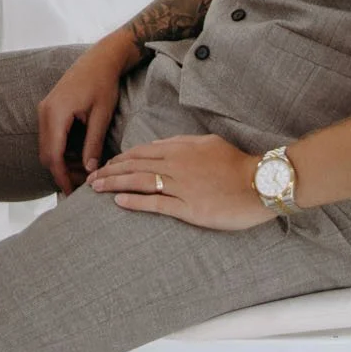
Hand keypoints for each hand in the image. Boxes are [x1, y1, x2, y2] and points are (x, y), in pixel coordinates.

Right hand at [37, 35, 133, 194]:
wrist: (101, 58)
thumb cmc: (103, 83)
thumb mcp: (101, 116)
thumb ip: (93, 144)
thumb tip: (90, 170)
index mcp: (56, 113)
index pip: (53, 155)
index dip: (62, 177)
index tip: (72, 193)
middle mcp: (45, 111)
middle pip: (46, 153)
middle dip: (62, 171)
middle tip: (82, 184)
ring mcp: (45, 109)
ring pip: (47, 146)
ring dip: (62, 161)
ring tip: (85, 170)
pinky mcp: (50, 108)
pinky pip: (50, 136)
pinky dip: (61, 149)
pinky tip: (79, 155)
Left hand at [88, 134, 267, 230]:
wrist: (261, 183)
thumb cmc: (237, 164)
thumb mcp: (209, 144)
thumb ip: (184, 144)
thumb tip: (162, 146)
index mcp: (181, 148)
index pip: (142, 152)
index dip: (121, 159)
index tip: (106, 165)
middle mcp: (177, 165)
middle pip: (135, 166)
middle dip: (110, 171)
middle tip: (90, 179)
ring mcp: (182, 186)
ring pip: (140, 182)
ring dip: (115, 184)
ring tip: (96, 189)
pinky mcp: (189, 208)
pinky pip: (156, 204)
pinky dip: (135, 202)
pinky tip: (119, 202)